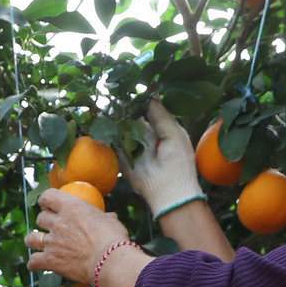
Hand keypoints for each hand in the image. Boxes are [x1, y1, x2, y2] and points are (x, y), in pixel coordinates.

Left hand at [26, 190, 123, 286]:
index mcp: (71, 206)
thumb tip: (110, 216)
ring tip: (34, 242)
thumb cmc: (113, 239)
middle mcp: (58, 222)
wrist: (109, 261)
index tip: (47, 205)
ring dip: (33, 240)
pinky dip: (33, 264)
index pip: (48, 196)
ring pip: (31, 238)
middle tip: (49, 227)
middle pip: (40, 218)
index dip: (46, 200)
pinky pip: (34, 261)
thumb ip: (105, 217)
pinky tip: (33, 266)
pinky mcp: (50, 260)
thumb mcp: (111, 221)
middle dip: (44, 222)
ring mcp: (52, 242)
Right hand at [122, 102, 201, 218]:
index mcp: (163, 131)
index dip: (143, 102)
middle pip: (135, 119)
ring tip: (113, 111)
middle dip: (128, 110)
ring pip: (124, 130)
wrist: (169, 193)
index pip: (151, 111)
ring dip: (118, 122)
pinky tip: (107, 127)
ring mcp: (135, 150)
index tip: (134, 93)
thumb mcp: (174, 134)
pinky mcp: (125, 162)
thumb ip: (161, 115)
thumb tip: (149, 96)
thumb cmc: (178, 163)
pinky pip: (116, 146)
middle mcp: (149, 138)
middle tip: (121, 101)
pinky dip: (111, 137)